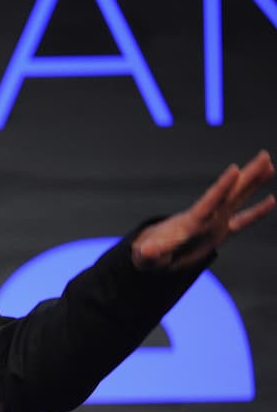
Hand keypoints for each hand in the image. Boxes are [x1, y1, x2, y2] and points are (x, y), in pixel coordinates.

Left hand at [132, 150, 274, 270]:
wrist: (152, 256)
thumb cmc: (148, 255)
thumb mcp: (148, 256)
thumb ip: (151, 253)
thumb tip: (146, 251)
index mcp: (191, 223)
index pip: (209, 202)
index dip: (221, 187)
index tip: (234, 169)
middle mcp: (206, 218)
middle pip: (230, 193)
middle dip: (246, 176)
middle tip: (263, 155)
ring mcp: (214, 223)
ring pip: (238, 199)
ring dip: (253, 183)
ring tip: (269, 165)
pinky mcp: (220, 232)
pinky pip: (242, 221)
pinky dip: (257, 211)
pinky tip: (271, 200)